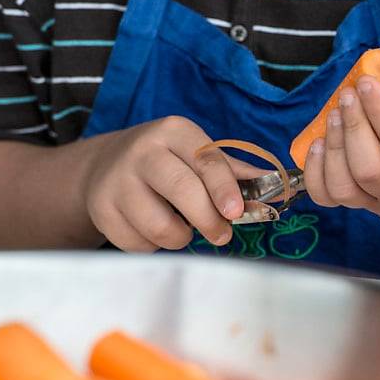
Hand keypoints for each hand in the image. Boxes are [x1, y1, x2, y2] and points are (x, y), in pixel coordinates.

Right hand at [82, 116, 261, 251]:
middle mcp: (143, 151)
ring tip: (181, 228)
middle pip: (182, 190)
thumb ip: (234, 173)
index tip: (236, 212)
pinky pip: (139, 244)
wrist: (104, 165)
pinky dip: (153, 246)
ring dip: (180, 237)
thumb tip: (277, 188)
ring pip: (160, 226)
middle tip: (222, 235)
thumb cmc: (167, 162)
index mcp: (174, 132)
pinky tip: (152, 229)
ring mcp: (117, 181)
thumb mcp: (197, 155)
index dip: (223, 188)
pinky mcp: (102, 210)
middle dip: (208, 220)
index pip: (205, 160)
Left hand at [303, 77, 379, 258]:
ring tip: (332, 117)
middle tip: (347, 97)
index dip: (378, 110)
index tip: (365, 83)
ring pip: (344, 187)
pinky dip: (314, 171)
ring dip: (332, 148)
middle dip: (352, 128)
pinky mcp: (355, 205)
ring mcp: (376, 202)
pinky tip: (317, 144)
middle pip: (369, 170)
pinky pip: (326, 196)